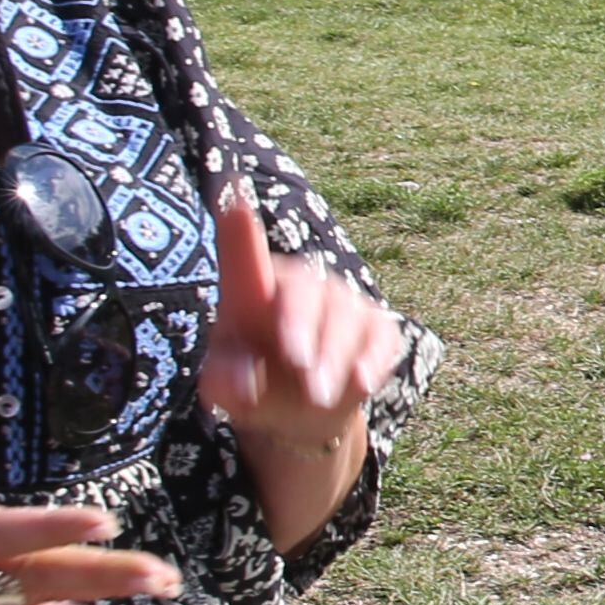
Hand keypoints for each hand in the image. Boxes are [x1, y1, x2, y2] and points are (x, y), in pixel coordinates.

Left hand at [202, 184, 400, 546]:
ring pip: (345, 317)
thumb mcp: (227, 387)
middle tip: (297, 362)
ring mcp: (343, 304)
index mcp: (252, 292)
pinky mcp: (378, 328)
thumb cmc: (254, 383)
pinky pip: (380, 337)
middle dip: (302, 324)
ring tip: (319, 395)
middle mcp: (300, 286)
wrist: (302, 411)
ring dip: (334, 355)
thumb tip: (241, 383)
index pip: (244, 256)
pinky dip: (371, 359)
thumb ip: (224, 381)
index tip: (232, 193)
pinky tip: (359, 383)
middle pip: (303, 290)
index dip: (239, 228)